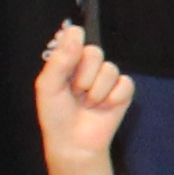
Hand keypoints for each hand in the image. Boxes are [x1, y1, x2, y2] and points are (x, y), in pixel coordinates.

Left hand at [32, 22, 131, 158]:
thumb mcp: (48, 85)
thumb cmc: (56, 115)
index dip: (73, 51)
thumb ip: (61, 58)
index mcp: (68, 61)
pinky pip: (125, 83)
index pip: (76, 37)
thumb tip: (76, 30)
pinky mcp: (122, 92)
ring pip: (110, 69)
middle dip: (83, 76)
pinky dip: (113, 98)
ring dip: (96, 92)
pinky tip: (104, 108)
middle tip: (75, 93)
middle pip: (94, 52)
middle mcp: (88, 67)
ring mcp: (106, 79)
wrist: (73, 144)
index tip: (67, 68)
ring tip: (88, 104)